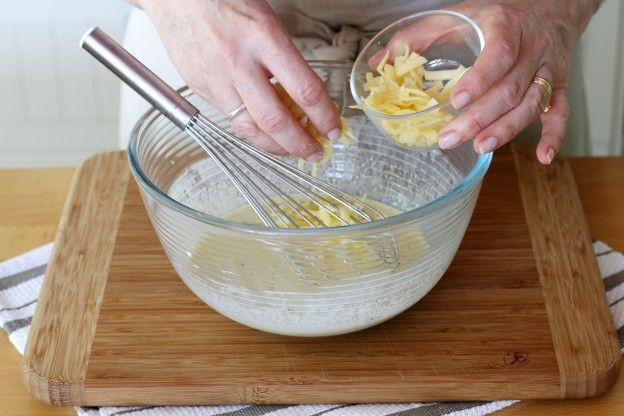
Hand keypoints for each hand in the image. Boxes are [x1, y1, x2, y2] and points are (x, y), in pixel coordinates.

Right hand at [136, 0, 341, 159]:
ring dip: (275, 146)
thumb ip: (284, 58)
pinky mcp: (200, 88)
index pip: (304, 90)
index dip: (324, 116)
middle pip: (275, 120)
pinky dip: (251, 130)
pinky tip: (264, 131)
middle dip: (300, 144)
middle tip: (315, 151)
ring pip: (250, 129)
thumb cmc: (224, 0)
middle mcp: (238, 62)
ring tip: (291, 149)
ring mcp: (216, 78)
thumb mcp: (266, 20)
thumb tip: (305, 96)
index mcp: (263, 38)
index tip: (333, 128)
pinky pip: (230, 119)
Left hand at [392, 0, 599, 163]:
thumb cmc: (497, 14)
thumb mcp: (457, 15)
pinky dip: (554, 136)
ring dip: (507, 130)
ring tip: (480, 147)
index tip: (456, 101)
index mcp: (505, 27)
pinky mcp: (559, 85)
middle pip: (509, 89)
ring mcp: (548, 69)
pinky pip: (560, 112)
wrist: (550, 5)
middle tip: (449, 138)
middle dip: (479, 118)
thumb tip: (378, 61)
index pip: (499, 55)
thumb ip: (416, 36)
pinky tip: (542, 157)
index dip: (480, 80)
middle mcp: (532, 49)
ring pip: (532, 104)